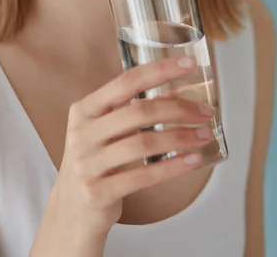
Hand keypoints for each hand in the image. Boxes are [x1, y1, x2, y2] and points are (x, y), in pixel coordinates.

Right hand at [50, 55, 213, 237]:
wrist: (70, 212)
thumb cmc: (95, 162)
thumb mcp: (99, 130)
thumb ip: (124, 111)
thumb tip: (177, 92)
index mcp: (84, 109)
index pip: (126, 81)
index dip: (159, 70)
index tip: (189, 64)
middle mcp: (82, 133)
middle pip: (139, 111)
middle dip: (179, 109)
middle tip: (206, 112)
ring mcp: (87, 163)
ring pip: (143, 144)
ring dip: (181, 137)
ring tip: (205, 135)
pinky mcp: (97, 192)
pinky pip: (143, 176)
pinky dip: (173, 167)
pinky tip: (193, 160)